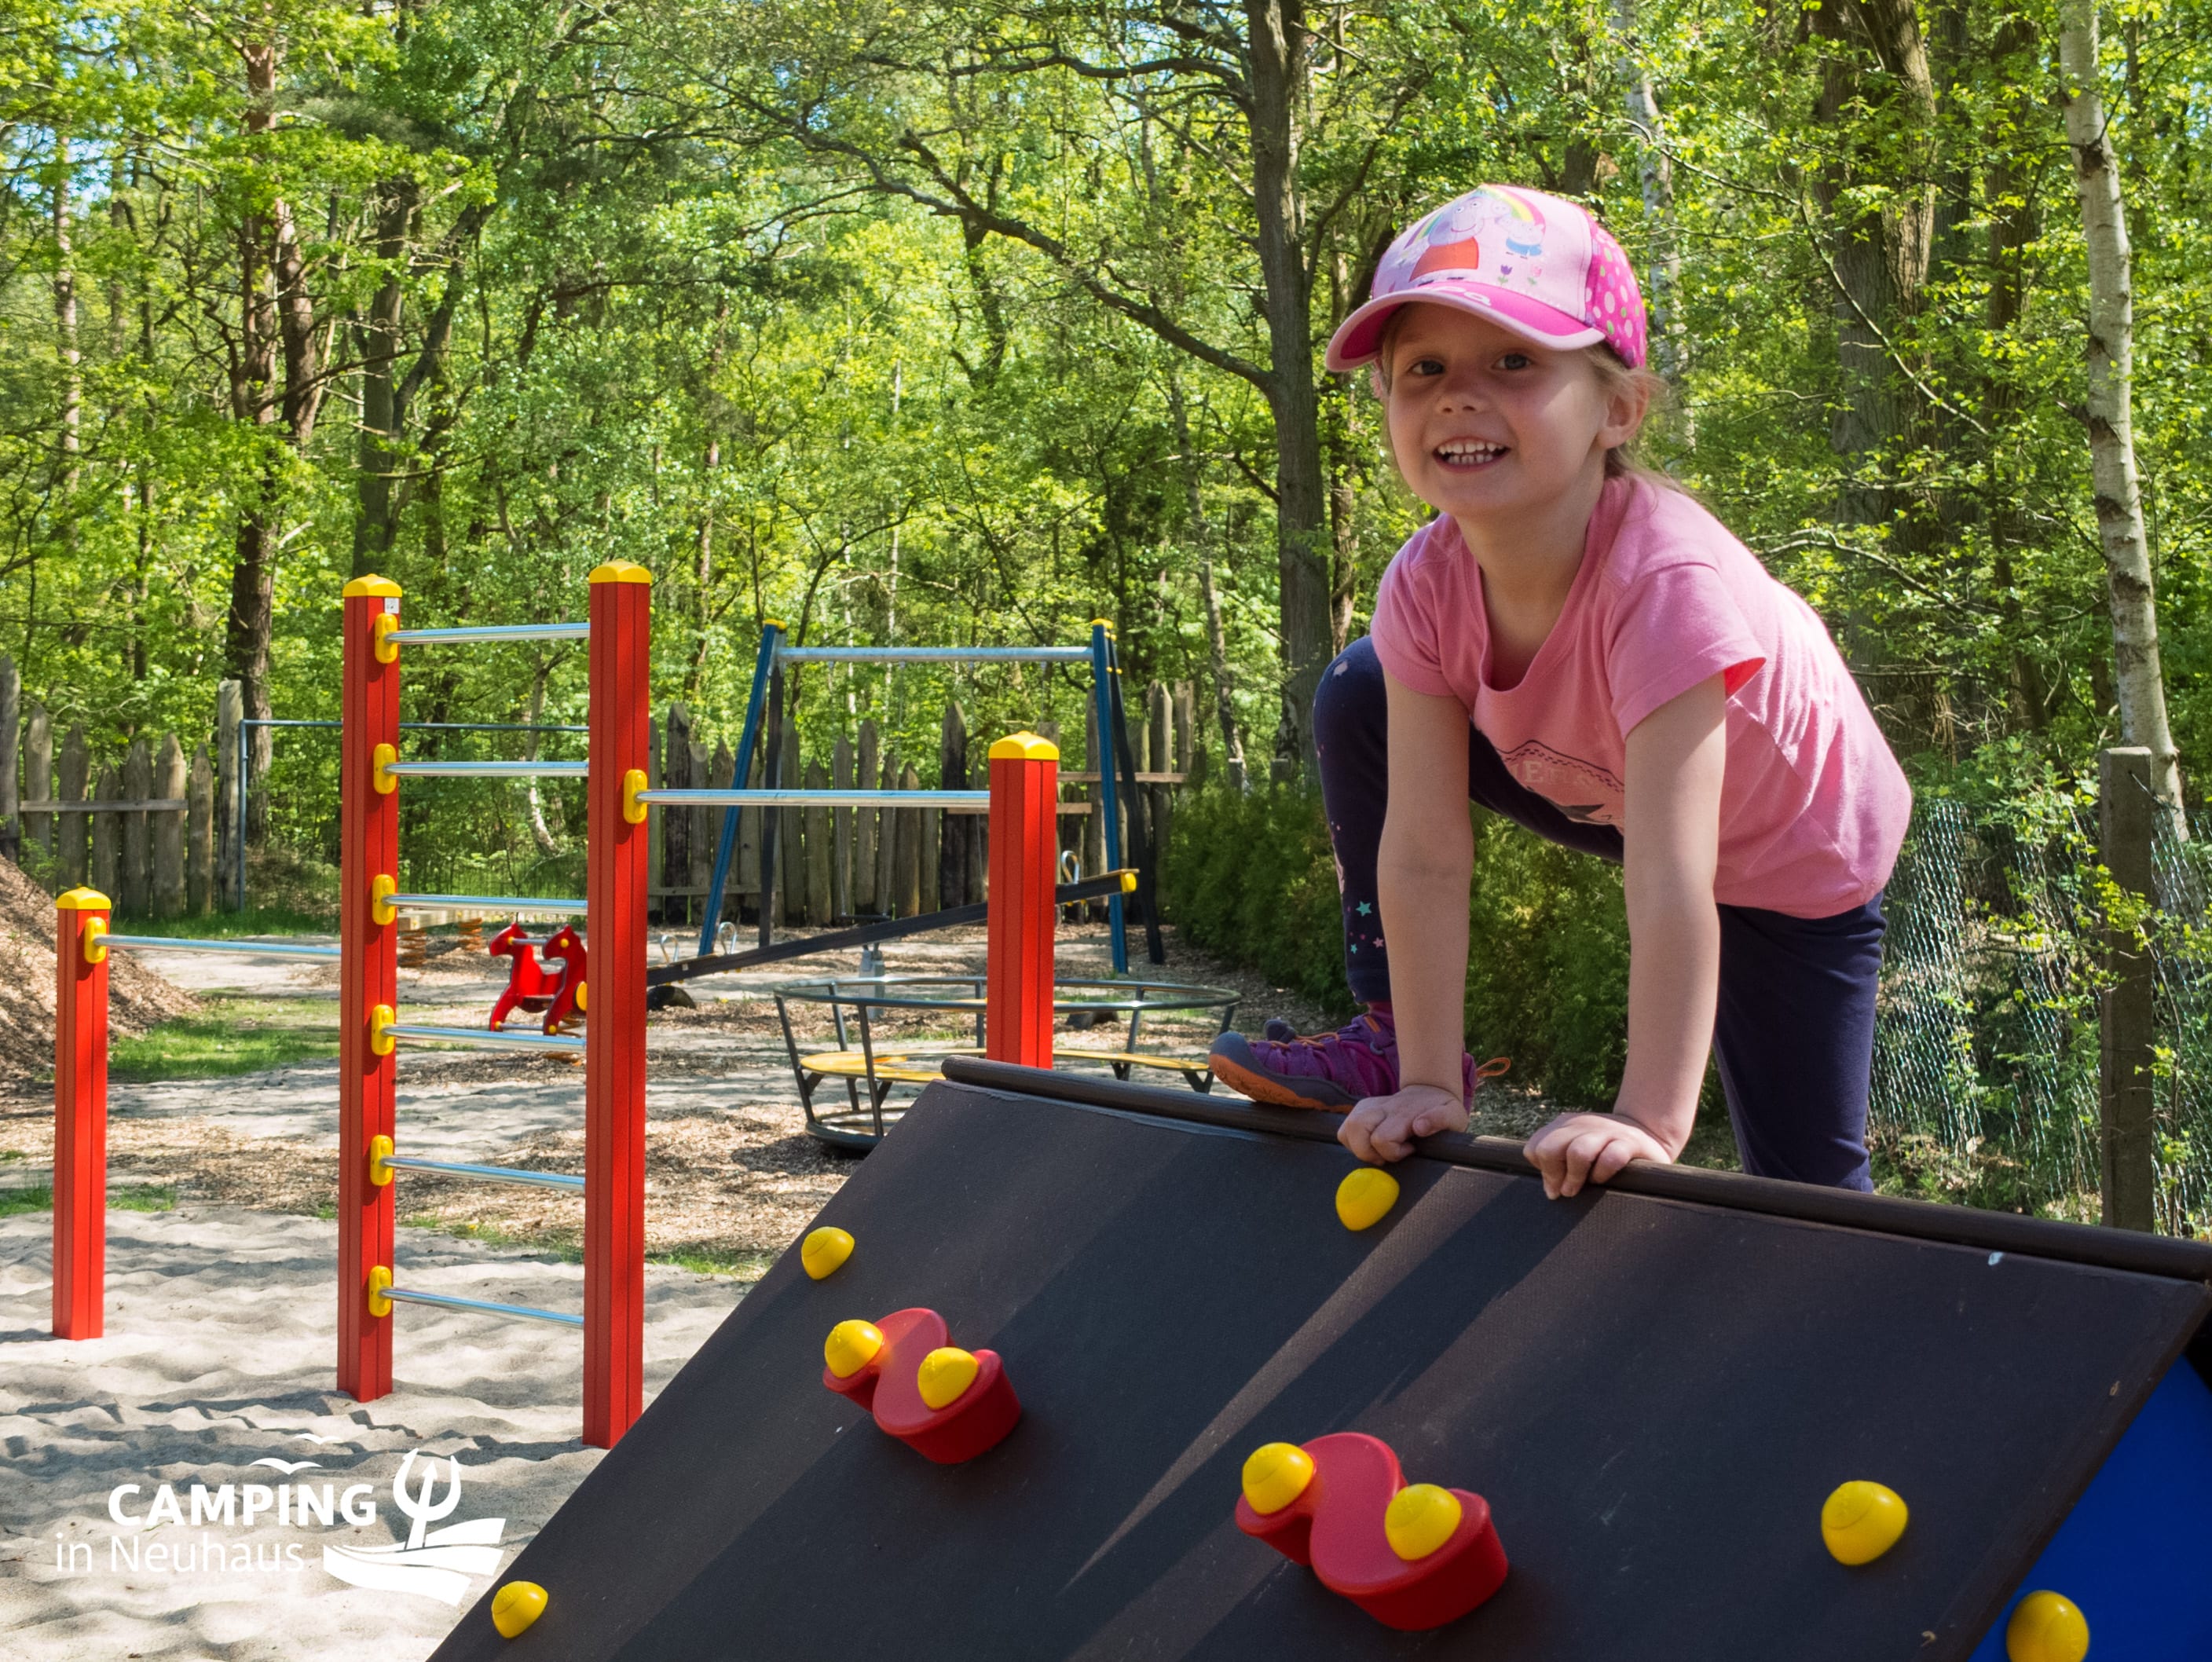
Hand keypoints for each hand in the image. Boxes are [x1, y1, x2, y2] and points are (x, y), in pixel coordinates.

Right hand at [1339, 1085, 1466, 1163]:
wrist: (1430, 1090)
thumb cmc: (1442, 1109)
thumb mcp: (1452, 1114)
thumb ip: (1439, 1119)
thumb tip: (1419, 1127)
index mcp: (1403, 1113)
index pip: (1382, 1138)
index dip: (1393, 1153)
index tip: (1409, 1150)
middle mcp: (1382, 1107)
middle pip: (1356, 1129)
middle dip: (1368, 1152)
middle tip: (1387, 1154)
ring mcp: (1369, 1106)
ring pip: (1347, 1128)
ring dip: (1358, 1147)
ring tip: (1377, 1150)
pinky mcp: (1362, 1108)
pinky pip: (1345, 1128)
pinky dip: (1352, 1141)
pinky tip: (1369, 1144)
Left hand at [1524, 1112, 1674, 1198]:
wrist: (1648, 1134)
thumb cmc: (1607, 1150)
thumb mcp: (1578, 1149)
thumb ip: (1559, 1163)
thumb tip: (1550, 1190)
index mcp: (1565, 1125)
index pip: (1535, 1147)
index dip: (1541, 1169)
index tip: (1554, 1183)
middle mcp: (1583, 1125)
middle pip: (1550, 1148)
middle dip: (1553, 1175)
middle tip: (1564, 1191)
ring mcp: (1607, 1131)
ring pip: (1578, 1152)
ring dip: (1575, 1177)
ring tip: (1578, 1189)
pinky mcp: (1630, 1142)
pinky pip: (1610, 1157)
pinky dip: (1602, 1173)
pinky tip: (1602, 1179)